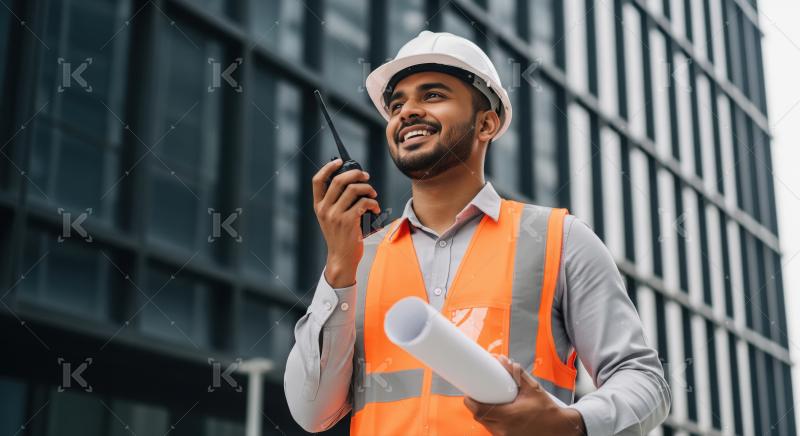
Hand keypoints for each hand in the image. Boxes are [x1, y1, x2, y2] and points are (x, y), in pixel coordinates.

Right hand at [312, 159, 380, 287]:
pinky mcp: (348, 222)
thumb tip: (353, 182)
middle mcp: (325, 209)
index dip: (328, 167)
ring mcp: (336, 215)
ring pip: (354, 189)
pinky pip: (364, 203)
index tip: (340, 162)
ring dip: (368, 189)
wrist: (341, 258)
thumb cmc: (340, 237)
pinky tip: (376, 208)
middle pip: (339, 180)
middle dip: (356, 174)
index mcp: (319, 206)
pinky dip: (373, 202)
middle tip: (366, 177)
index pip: (317, 181)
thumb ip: (336, 202)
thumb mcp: (331, 219)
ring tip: (373, 195)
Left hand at [463, 355, 586, 435]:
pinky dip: (492, 422)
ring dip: (483, 415)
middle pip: (480, 418)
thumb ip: (518, 374)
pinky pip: (494, 430)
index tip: (468, 393)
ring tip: (486, 402)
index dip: (470, 402)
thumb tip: (504, 361)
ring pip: (486, 425)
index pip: (480, 410)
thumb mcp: (533, 389)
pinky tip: (496, 413)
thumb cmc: (547, 410)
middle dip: (475, 407)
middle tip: (476, 395)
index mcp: (509, 416)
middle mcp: (505, 429)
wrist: (559, 429)